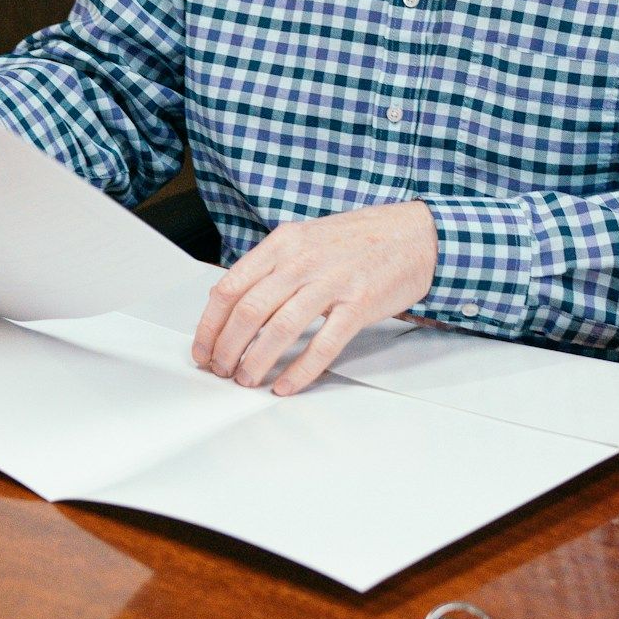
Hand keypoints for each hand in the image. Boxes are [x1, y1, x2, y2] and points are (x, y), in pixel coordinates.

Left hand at [192, 201, 438, 396]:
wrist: (415, 233)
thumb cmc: (359, 240)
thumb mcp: (306, 239)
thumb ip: (272, 267)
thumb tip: (235, 305)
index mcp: (283, 243)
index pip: (229, 287)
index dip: (209, 325)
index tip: (203, 349)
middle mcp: (302, 260)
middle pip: (248, 312)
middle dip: (227, 349)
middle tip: (221, 370)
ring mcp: (331, 282)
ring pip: (279, 330)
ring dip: (256, 362)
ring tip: (247, 380)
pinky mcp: (358, 305)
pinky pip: (321, 346)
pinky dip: (299, 371)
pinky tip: (286, 384)